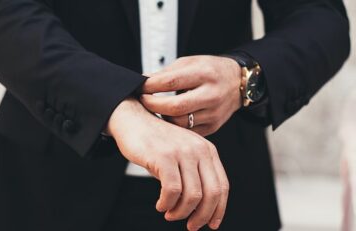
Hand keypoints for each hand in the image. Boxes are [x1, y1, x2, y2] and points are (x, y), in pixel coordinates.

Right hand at [107, 98, 229, 230]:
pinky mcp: (164, 157)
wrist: (132, 120)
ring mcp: (182, 152)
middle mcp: (199, 150)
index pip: (222, 186)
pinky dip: (167, 203)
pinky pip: (172, 190)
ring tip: (170, 213)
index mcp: (207, 150)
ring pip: (192, 196)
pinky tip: (160, 205)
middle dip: (202, 216)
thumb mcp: (183, 153)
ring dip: (181, 212)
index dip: (219, 209)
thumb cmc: (156, 142)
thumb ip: (194, 174)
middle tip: (191, 226)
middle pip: (211, 194)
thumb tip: (200, 209)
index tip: (211, 224)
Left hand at [140, 55, 241, 135]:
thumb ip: (167, 73)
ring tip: (155, 108)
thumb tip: (143, 81)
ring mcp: (213, 113)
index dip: (151, 86)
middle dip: (152, 105)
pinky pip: (187, 131)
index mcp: (205, 74)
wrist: (238, 83)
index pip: (171, 82)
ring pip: (179, 122)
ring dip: (162, 116)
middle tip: (143, 100)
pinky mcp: (213, 126)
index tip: (140, 86)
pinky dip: (174, 125)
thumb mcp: (190, 62)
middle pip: (174, 107)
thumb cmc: (211, 70)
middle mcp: (211, 95)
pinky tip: (168, 117)